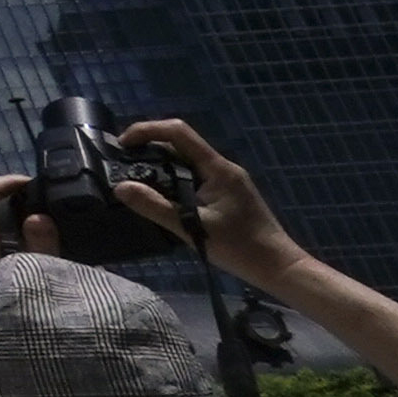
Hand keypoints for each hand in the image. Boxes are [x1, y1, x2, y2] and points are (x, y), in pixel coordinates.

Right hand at [117, 124, 300, 286]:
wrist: (277, 266)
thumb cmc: (239, 247)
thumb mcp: (192, 228)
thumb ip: (155, 207)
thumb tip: (120, 187)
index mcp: (217, 168)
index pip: (178, 132)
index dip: (147, 130)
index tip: (122, 144)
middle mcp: (223, 168)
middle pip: (181, 144)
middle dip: (150, 147)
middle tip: (123, 164)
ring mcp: (227, 180)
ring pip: (188, 161)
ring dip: (161, 164)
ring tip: (136, 180)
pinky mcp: (227, 194)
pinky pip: (195, 176)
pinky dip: (174, 179)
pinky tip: (163, 197)